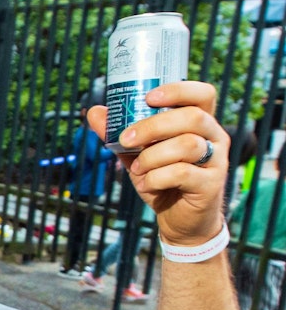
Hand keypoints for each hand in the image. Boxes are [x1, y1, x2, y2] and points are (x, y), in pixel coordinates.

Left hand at [85, 81, 226, 246]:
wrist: (178, 219)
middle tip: (126, 140)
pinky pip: (182, 172)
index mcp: (199, 123)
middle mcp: (214, 136)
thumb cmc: (162, 179)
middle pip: (191, 117)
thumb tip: (94, 111)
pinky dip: (156, 178)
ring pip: (187, 145)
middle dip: (152, 126)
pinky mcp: (211, 184)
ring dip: (152, 156)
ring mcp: (217, 160)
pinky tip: (147, 184)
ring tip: (138, 168)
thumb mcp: (136, 155)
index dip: (178, 90)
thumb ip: (118, 134)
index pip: (202, 94)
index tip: (149, 97)